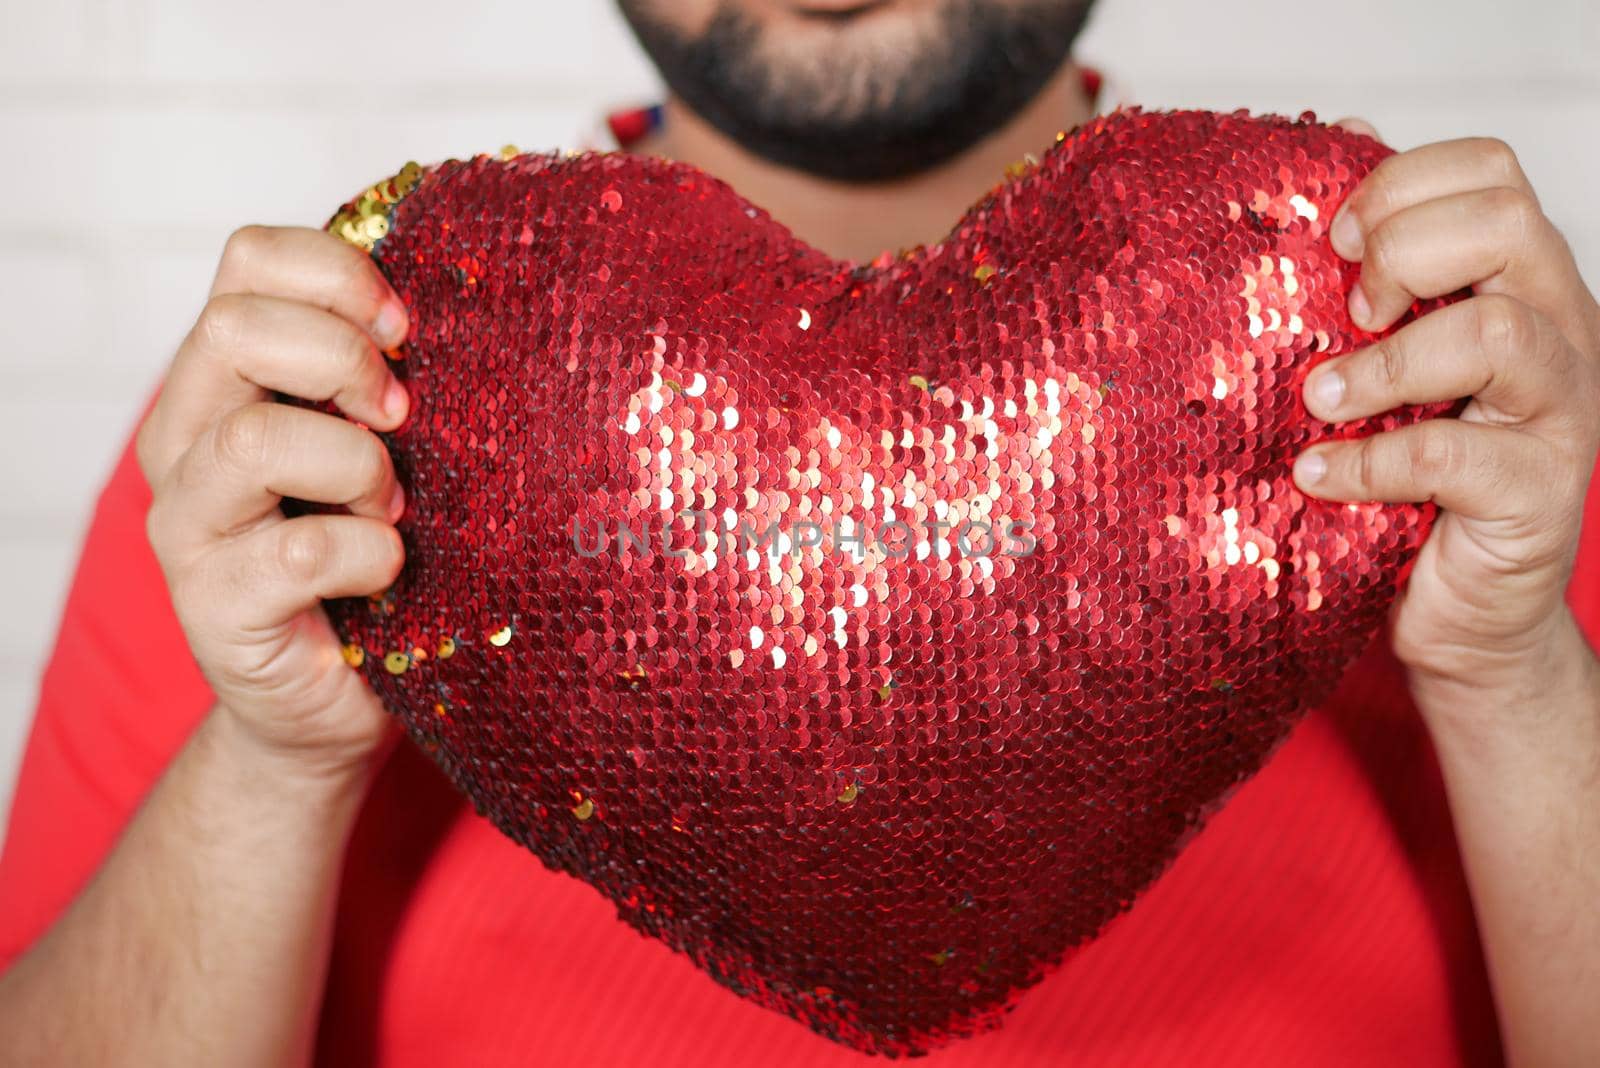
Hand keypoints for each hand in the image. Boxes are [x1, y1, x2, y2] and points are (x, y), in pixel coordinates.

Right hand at [136, 225, 411, 778]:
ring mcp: (186, 523)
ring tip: (390, 508)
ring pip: (257, 439)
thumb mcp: (378, 447)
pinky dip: (369, 554)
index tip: (406, 327)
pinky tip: (389, 572)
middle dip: (345, 360)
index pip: (248, 260)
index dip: (337, 272)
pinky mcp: (213, 605)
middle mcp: (184, 437)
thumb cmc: (370, 557)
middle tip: (401, 418)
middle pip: (236, 327)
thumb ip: (381, 380)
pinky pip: (300, 552)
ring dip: (356, 465)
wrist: (329, 701)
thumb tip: (462, 308)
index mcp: (225, 377)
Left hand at [1292, 126, 1599, 712]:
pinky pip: (1452, 452)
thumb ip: (1371, 264)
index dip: (1404, 184)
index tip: (1333, 241)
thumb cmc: (1406, 475)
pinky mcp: (1537, 491)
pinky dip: (1368, 463)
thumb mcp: (1380, 355)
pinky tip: (1318, 476)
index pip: (1491, 172)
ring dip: (1383, 362)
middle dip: (1402, 254)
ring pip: (1496, 333)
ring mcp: (1558, 410)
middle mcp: (1556, 328)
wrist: (1455, 608)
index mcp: (1516, 279)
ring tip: (1319, 400)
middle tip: (1347, 314)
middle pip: (1508, 224)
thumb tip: (1344, 132)